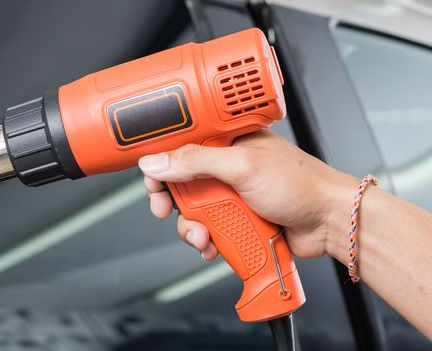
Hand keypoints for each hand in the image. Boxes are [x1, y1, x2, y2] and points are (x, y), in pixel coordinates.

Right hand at [139, 130, 355, 260]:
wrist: (331, 223)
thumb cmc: (302, 184)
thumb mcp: (241, 167)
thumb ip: (195, 162)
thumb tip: (155, 162)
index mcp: (227, 142)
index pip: (179, 148)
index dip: (161, 166)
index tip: (153, 184)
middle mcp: (227, 167)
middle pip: (181, 185)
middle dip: (175, 205)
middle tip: (169, 213)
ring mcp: (232, 194)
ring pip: (193, 213)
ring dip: (193, 229)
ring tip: (205, 237)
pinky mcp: (238, 219)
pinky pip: (210, 231)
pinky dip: (208, 242)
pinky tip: (216, 246)